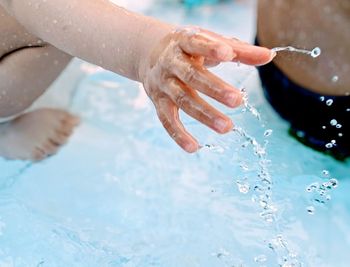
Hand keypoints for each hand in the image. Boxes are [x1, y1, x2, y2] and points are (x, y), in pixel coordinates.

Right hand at [140, 26, 273, 152]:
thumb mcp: (210, 42)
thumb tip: (269, 56)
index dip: (210, 48)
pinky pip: (167, 120)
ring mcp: (163, 84)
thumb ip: (239, 51)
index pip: (196, 43)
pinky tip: (194, 148)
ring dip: (204, 115)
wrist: (150, 53)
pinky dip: (178, 135)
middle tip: (237, 101)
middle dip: (214, 89)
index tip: (228, 54)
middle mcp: (171, 63)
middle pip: (191, 76)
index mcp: (184, 42)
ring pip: (182, 100)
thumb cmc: (189, 48)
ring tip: (226, 127)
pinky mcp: (159, 102)